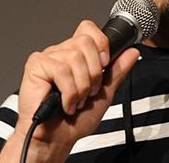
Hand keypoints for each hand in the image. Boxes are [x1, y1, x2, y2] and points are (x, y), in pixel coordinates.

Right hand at [0, 20, 139, 162]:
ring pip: (75, 57)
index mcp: (78, 55)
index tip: (105, 64)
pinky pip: (61, 69)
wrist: (57, 139)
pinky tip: (65, 103)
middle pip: (85, 41)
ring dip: (81, 86)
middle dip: (94, 72)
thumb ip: (117, 71)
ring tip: (76, 100)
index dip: (101, 43)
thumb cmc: (75, 120)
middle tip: (89, 91)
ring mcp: (48, 57)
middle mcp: (62, 52)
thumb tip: (133, 52)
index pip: (89, 29)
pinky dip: (69, 92)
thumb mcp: (104, 94)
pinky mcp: (36, 65)